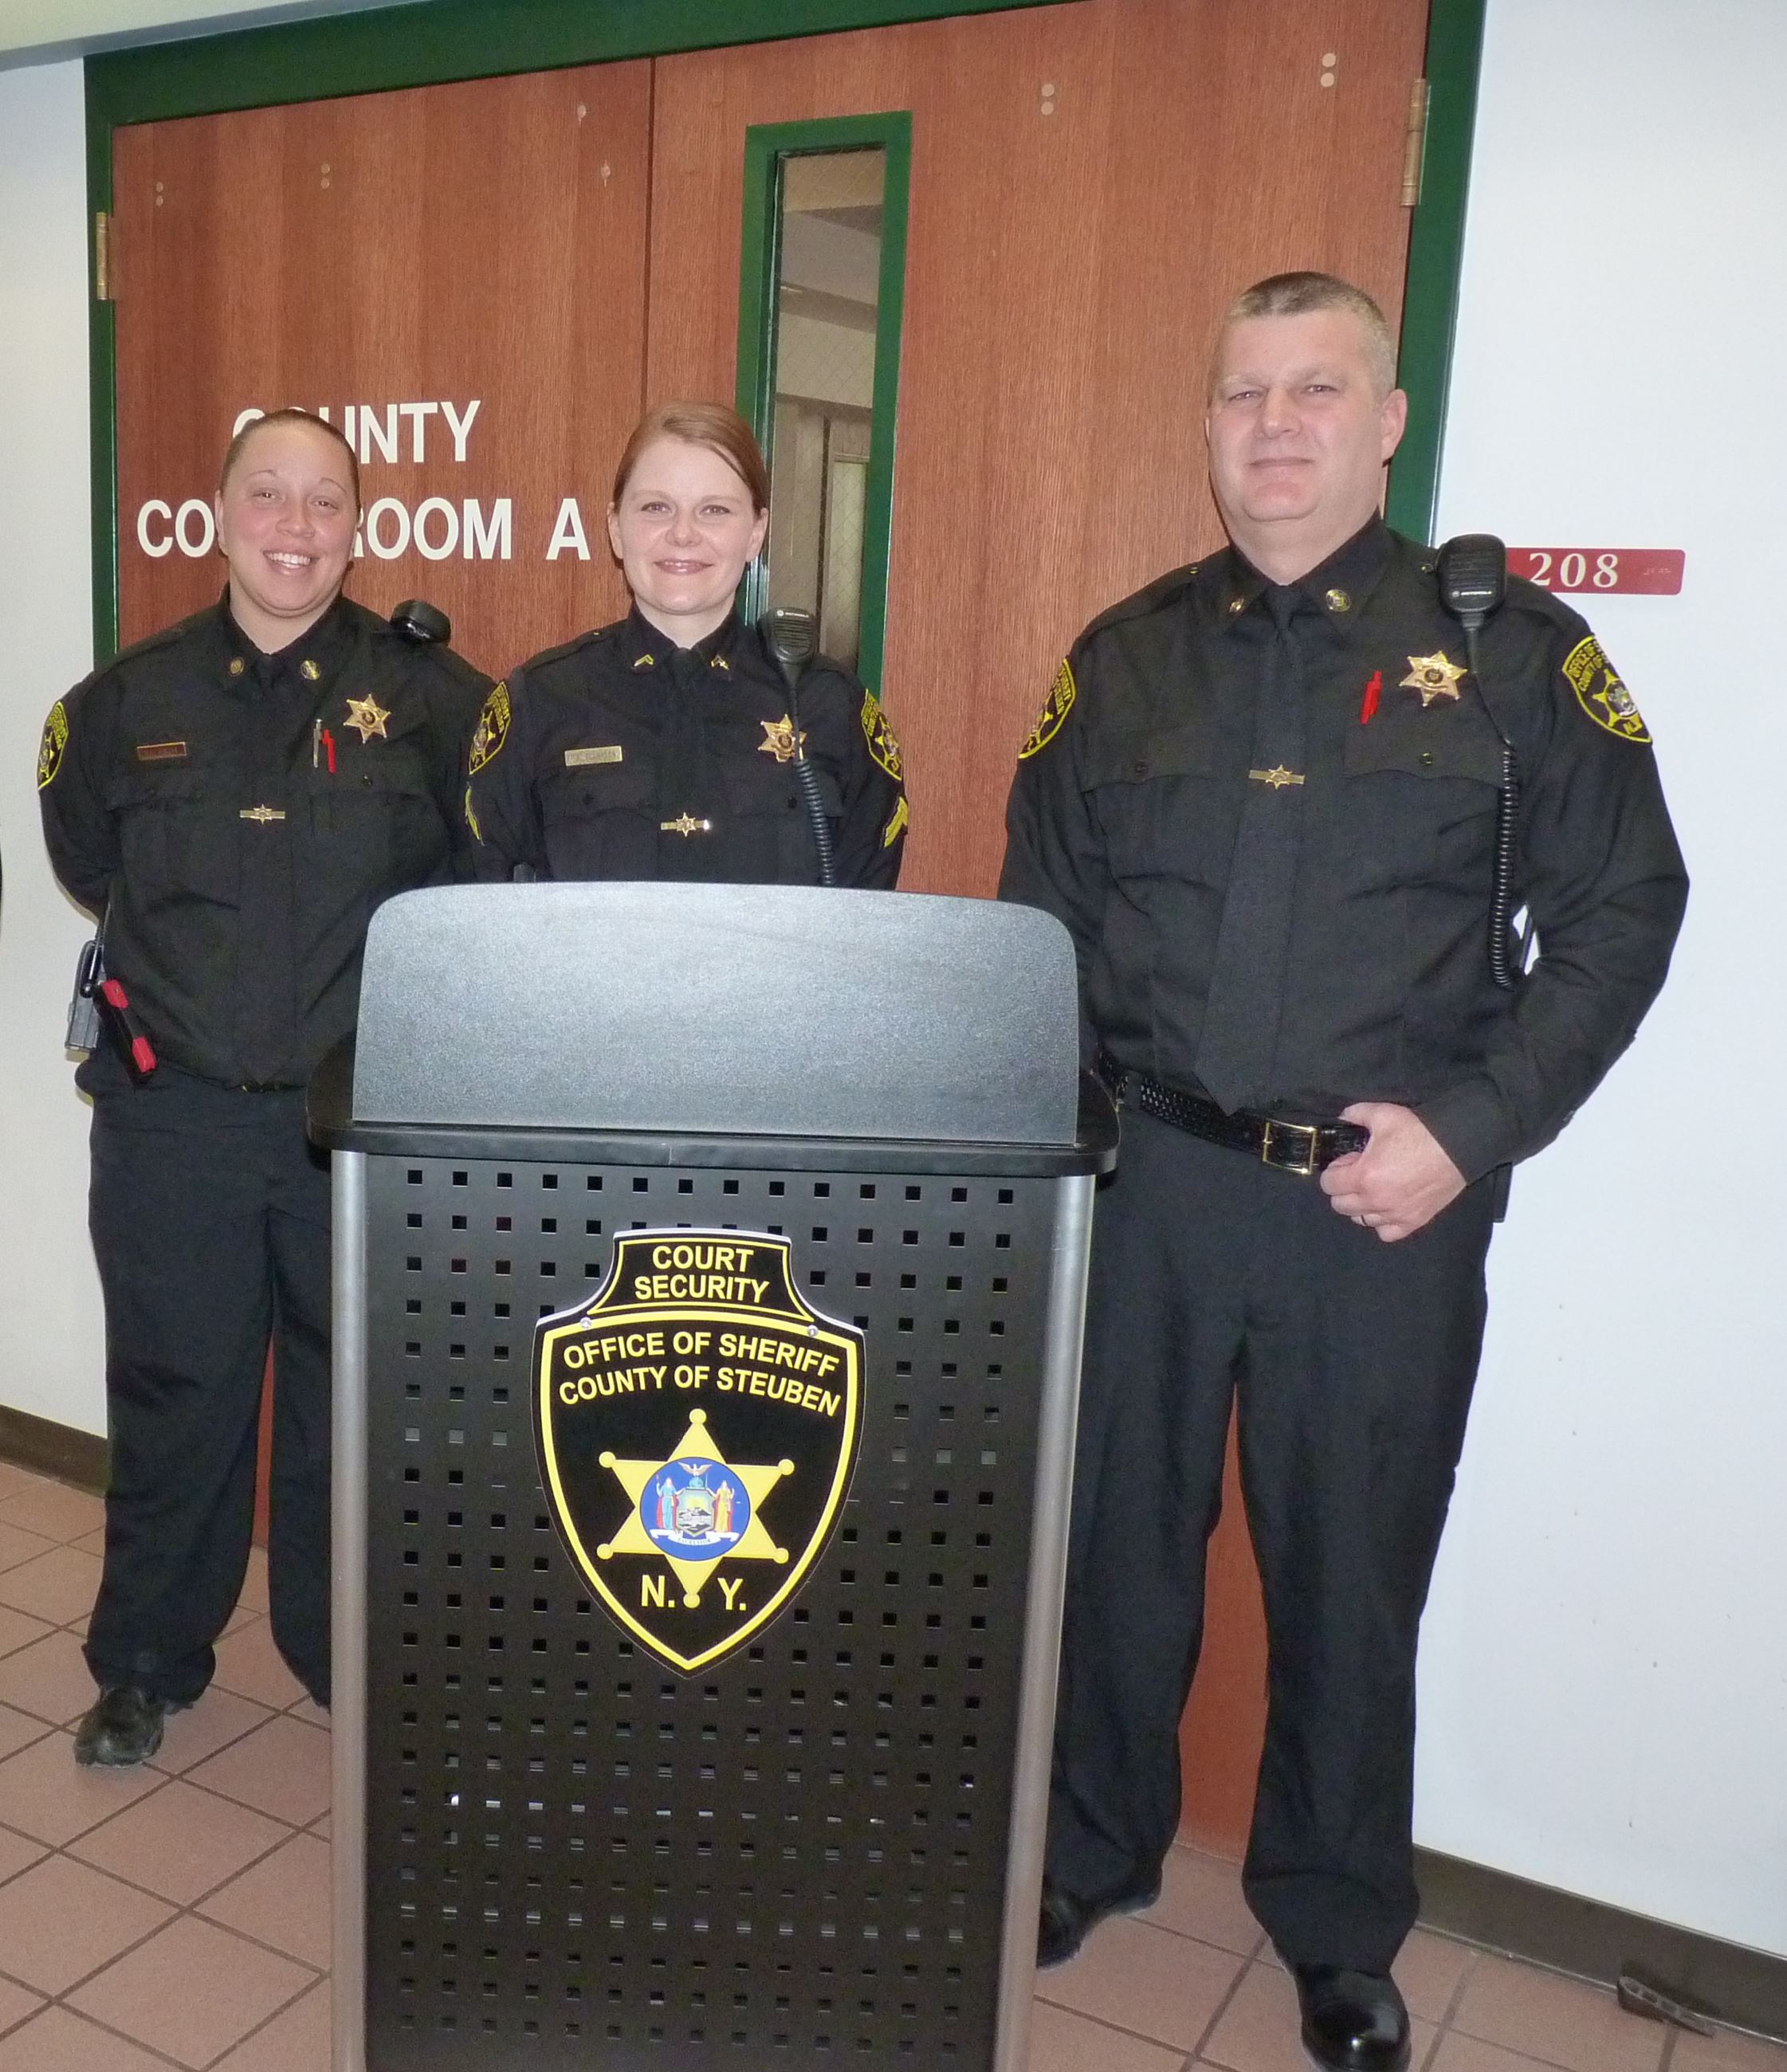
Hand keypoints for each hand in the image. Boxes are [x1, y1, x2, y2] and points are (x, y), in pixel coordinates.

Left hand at [1319, 1102, 1465, 1241]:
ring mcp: (1395, 1214)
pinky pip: (1386, 1233)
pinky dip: (1382, 1223)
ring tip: (1374, 1188)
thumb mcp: (1382, 1114)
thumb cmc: (1419, 1131)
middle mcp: (1376, 1201)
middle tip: (1359, 1172)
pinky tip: (1388, 1207)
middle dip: (1343, 1188)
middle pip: (1340, 1206)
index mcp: (1363, 1177)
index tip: (1349, 1161)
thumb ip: (1355, 1114)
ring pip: (1361, 1220)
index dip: (1335, 1170)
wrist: (1457, 1147)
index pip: (1328, 1185)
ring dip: (1361, 1205)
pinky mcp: (1414, 1221)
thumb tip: (1341, 1118)